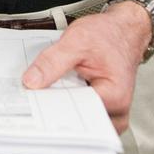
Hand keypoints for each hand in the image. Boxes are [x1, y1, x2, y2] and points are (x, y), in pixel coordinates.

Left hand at [21, 2, 149, 132]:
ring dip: (58, 109)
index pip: (75, 114)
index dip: (50, 108)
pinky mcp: (102, 111)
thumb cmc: (109, 35)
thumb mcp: (76, 40)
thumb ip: (52, 62)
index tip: (30, 101)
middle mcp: (116, 112)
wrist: (123, 31)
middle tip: (31, 97)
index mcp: (114, 97)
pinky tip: (55, 92)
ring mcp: (111, 115)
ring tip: (44, 92)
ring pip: (77, 122)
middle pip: (76, 123)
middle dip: (52, 110)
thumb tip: (32, 81)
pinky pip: (80, 115)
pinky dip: (65, 104)